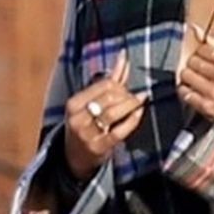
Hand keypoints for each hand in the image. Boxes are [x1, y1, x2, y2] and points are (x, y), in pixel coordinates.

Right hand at [60, 54, 146, 180]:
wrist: (74, 157)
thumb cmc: (85, 124)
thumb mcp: (89, 103)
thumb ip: (109, 81)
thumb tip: (124, 57)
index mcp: (73, 104)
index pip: (103, 85)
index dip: (120, 83)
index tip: (127, 87)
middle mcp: (78, 118)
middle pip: (110, 97)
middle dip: (127, 95)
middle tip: (135, 96)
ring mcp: (87, 134)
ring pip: (114, 112)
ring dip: (131, 105)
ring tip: (140, 101)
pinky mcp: (99, 147)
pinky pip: (120, 130)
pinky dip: (132, 120)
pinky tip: (139, 113)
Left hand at [177, 25, 213, 121]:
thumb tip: (195, 30)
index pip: (203, 49)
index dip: (202, 51)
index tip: (205, 55)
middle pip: (193, 61)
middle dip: (194, 63)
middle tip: (200, 67)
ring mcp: (213, 92)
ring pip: (186, 76)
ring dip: (188, 76)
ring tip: (196, 78)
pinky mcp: (206, 106)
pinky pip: (185, 93)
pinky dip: (186, 90)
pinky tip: (193, 89)